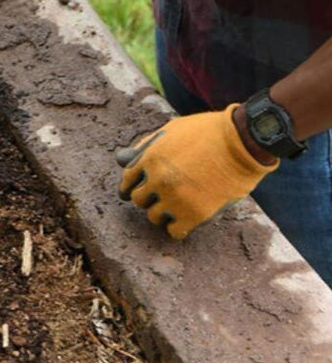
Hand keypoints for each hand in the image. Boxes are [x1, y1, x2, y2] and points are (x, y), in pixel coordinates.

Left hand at [115, 105, 278, 238]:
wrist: (242, 142)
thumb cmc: (207, 132)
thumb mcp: (170, 131)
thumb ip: (144, 147)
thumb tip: (120, 159)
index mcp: (149, 157)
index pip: (127, 179)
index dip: (130, 186)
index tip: (135, 191)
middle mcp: (157, 180)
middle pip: (138, 200)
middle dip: (147, 198)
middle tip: (161, 196)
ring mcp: (174, 198)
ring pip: (154, 217)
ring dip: (162, 213)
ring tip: (176, 207)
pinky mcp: (195, 214)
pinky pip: (174, 231)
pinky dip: (177, 228)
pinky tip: (185, 220)